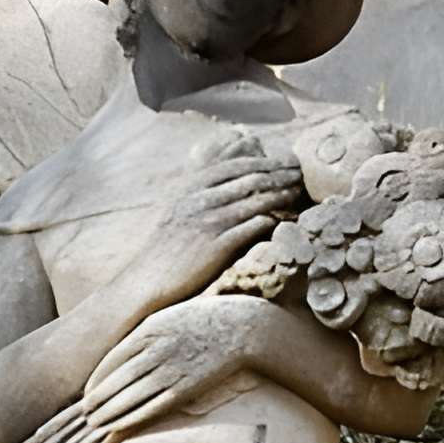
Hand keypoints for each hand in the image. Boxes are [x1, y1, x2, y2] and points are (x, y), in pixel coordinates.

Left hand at [82, 298, 264, 435]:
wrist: (242, 326)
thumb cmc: (204, 320)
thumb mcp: (168, 316)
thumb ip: (145, 332)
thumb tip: (124, 350)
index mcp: (149, 329)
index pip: (112, 359)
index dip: (95, 380)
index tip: (85, 393)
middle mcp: (156, 349)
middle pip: (116, 379)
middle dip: (96, 400)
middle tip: (82, 415)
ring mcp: (171, 369)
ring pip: (130, 395)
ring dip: (108, 412)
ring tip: (93, 423)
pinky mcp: (186, 388)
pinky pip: (152, 406)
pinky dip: (131, 417)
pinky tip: (117, 426)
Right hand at [137, 143, 307, 305]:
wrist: (145, 280)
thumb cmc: (162, 249)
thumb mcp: (176, 210)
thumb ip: (198, 193)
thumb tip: (223, 182)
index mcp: (189, 188)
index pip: (233, 166)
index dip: (261, 162)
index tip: (281, 162)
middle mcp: (199, 201)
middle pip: (247, 180)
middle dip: (276, 174)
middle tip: (298, 173)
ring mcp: (207, 224)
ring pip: (252, 201)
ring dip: (278, 195)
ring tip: (296, 192)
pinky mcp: (215, 248)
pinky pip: (248, 229)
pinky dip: (267, 221)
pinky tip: (282, 219)